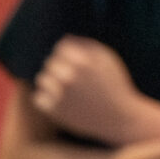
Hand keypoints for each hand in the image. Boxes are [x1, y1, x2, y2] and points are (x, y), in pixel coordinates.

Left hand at [34, 37, 157, 145]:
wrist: (120, 119)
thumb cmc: (115, 86)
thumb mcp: (108, 61)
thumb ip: (87, 45)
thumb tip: (64, 39)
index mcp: (84, 62)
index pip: (60, 48)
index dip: (70, 56)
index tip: (81, 66)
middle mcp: (69, 77)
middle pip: (50, 62)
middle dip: (61, 69)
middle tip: (75, 80)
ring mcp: (60, 94)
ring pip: (42, 79)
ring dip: (52, 83)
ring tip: (69, 91)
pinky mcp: (54, 110)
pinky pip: (39, 98)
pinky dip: (48, 100)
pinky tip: (64, 102)